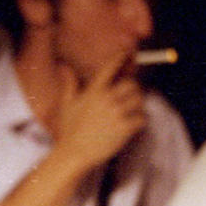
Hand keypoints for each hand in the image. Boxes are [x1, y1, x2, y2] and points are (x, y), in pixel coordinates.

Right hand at [53, 52, 145, 170]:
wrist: (74, 154)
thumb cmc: (69, 130)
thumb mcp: (66, 104)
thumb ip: (69, 84)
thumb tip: (64, 67)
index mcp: (93, 91)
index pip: (110, 67)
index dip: (121, 57)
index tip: (130, 52)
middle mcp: (106, 99)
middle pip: (131, 84)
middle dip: (134, 90)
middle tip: (130, 98)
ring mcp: (116, 113)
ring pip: (139, 100)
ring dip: (138, 106)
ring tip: (131, 113)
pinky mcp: (124, 128)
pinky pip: (142, 118)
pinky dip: (140, 122)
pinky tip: (132, 126)